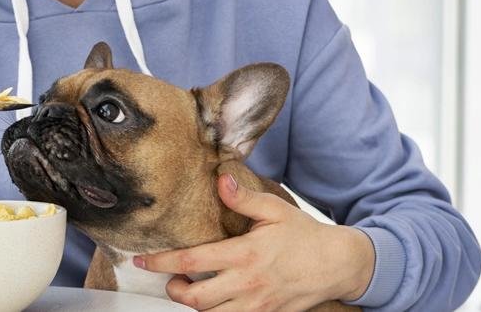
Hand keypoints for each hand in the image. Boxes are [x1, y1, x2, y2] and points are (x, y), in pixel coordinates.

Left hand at [134, 174, 375, 310]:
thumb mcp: (275, 210)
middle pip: (195, 299)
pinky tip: (214, 301)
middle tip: (170, 279)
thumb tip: (220, 181)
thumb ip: (244, 199)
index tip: (142, 259)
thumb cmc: (305, 235)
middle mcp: (247, 283)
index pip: (192, 262)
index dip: (162, 262)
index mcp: (245, 254)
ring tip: (189, 290)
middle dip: (173, 290)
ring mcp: (257, 304)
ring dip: (193, 306)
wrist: (338, 265)